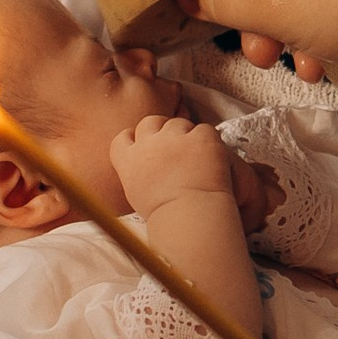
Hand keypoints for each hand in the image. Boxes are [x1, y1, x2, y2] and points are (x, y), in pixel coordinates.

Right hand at [111, 110, 236, 213]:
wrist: (188, 216)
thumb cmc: (164, 216)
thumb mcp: (137, 196)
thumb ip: (137, 175)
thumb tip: (143, 170)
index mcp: (129, 160)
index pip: (124, 137)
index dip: (135, 137)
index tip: (144, 143)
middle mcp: (149, 143)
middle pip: (150, 122)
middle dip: (161, 129)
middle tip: (175, 144)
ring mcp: (174, 138)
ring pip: (178, 123)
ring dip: (187, 134)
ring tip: (198, 155)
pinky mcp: (200, 137)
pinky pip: (204, 130)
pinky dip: (210, 141)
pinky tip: (214, 158)